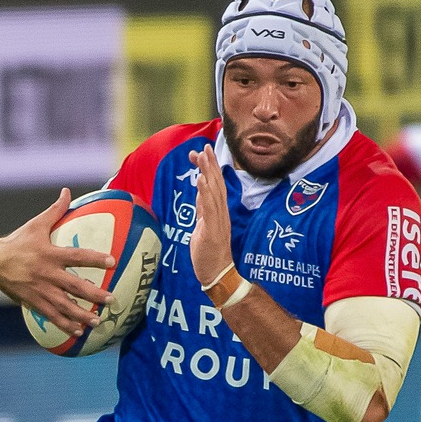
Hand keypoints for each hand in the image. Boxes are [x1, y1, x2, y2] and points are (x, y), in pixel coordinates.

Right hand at [0, 187, 115, 335]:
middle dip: (93, 294)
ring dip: (81, 315)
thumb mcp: (36, 225)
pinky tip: (77, 332)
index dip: (94, 258)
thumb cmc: (19, 241)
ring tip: (97, 322)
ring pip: (64, 305)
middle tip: (111, 300)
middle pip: (74, 286)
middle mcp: (46, 274)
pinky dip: (64, 324)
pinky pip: (51, 315)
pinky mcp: (33, 301)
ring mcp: (40, 290)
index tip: (112, 261)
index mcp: (49, 254)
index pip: (76, 256)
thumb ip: (55, 210)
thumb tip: (67, 191)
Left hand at [187, 146, 233, 287]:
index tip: (202, 153)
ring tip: (203, 157)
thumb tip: (200, 194)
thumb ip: (203, 210)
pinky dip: (206, 193)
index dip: (208, 169)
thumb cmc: (209, 253)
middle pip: (216, 184)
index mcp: (217, 212)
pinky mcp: (212, 230)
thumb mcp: (203, 227)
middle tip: (204, 147)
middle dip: (209, 165)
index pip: (213, 185)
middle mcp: (220, 213)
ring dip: (208, 173)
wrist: (218, 274)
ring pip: (214, 192)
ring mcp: (218, 221)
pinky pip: (210, 209)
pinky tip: (202, 180)